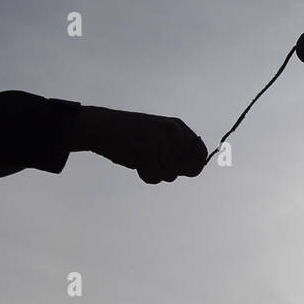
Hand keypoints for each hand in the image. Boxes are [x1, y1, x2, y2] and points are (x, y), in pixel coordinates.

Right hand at [73, 106, 206, 182]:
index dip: (195, 167)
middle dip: (173, 171)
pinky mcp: (150, 152)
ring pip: (171, 175)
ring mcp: (162, 142)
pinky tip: (136, 163)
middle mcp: (174, 133)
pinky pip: (155, 177)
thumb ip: (176, 149)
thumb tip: (194, 169)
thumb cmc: (129, 134)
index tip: (184, 172)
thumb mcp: (158, 134)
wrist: (103, 127)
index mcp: (178, 126)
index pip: (200, 153)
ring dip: (156, 173)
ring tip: (142, 160)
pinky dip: (146, 175)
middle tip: (156, 164)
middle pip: (187, 168)